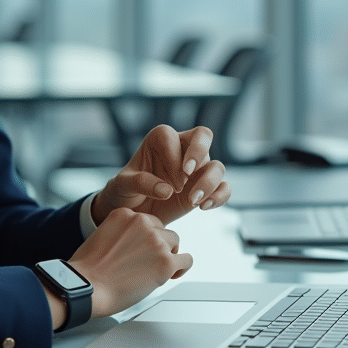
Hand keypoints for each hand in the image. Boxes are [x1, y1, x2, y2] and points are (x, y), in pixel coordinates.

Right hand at [68, 207, 191, 317]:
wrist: (87, 288)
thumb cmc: (89, 270)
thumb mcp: (101, 236)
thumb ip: (123, 234)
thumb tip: (136, 245)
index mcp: (125, 214)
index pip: (148, 221)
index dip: (147, 238)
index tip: (142, 251)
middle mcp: (142, 222)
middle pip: (163, 231)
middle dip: (158, 246)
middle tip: (147, 263)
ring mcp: (156, 241)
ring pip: (175, 243)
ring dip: (168, 256)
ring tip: (155, 271)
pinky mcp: (166, 261)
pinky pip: (186, 260)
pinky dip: (181, 268)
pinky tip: (172, 275)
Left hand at [92, 125, 230, 225]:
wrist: (134, 212)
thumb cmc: (125, 191)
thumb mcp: (123, 186)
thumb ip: (140, 183)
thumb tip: (167, 190)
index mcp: (160, 140)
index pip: (171, 137)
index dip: (171, 158)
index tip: (166, 181)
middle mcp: (182, 149)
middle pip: (203, 135)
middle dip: (199, 151)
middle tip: (188, 172)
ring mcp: (197, 169)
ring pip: (217, 165)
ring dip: (209, 181)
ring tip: (193, 201)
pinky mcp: (205, 188)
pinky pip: (223, 187)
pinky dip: (220, 196)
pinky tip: (203, 207)